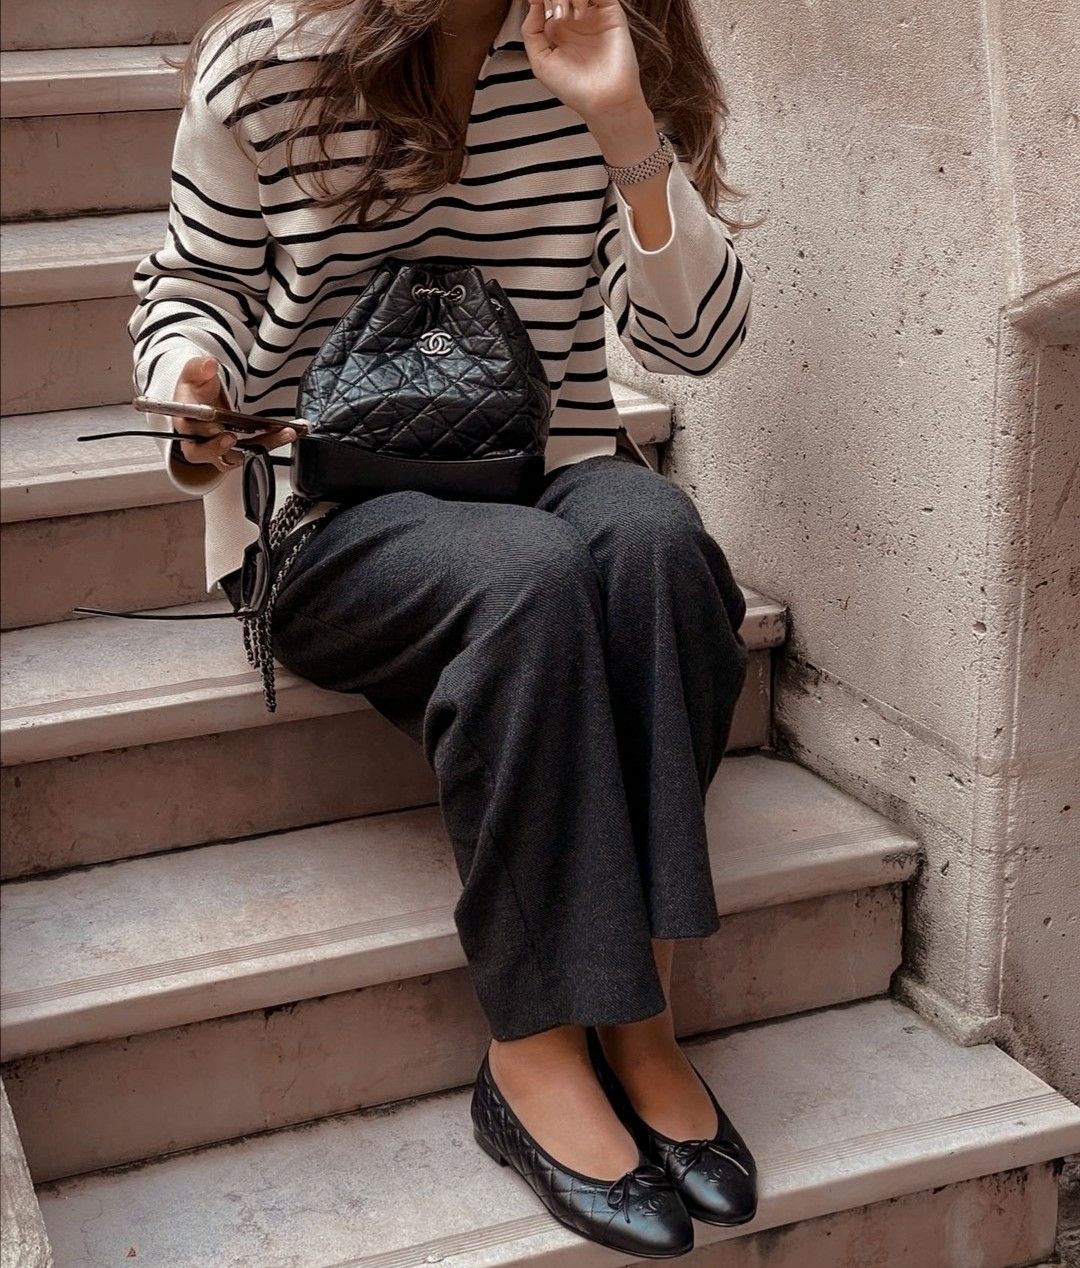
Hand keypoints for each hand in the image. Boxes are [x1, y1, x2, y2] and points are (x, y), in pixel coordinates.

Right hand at [173, 356, 302, 471]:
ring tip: (285, 432)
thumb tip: (208, 365)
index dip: (205, 436)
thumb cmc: (196, 391)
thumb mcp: (194, 374)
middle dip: (223, 448)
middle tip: (236, 439)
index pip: (191, 434)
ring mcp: (222, 450)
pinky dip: (275, 441)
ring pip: (239, 455)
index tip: (220, 429)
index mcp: (186, 424)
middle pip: (211, 453)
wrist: (205, 400)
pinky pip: (256, 450)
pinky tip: (291, 431)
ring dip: (264, 444)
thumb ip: (199, 368)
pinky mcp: (240, 450)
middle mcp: (201, 442)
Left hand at [521, 0, 648, 123]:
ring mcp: (593, 14)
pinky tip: (580, 14)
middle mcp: (574, 18)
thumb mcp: (540, 63)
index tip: (535, 3)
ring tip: (566, 16)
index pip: (545, 0)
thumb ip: (531, 31)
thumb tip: (533, 2)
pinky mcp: (611, 12)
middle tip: (555, 15)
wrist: (602, 99)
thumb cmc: (573, 88)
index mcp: (556, 29)